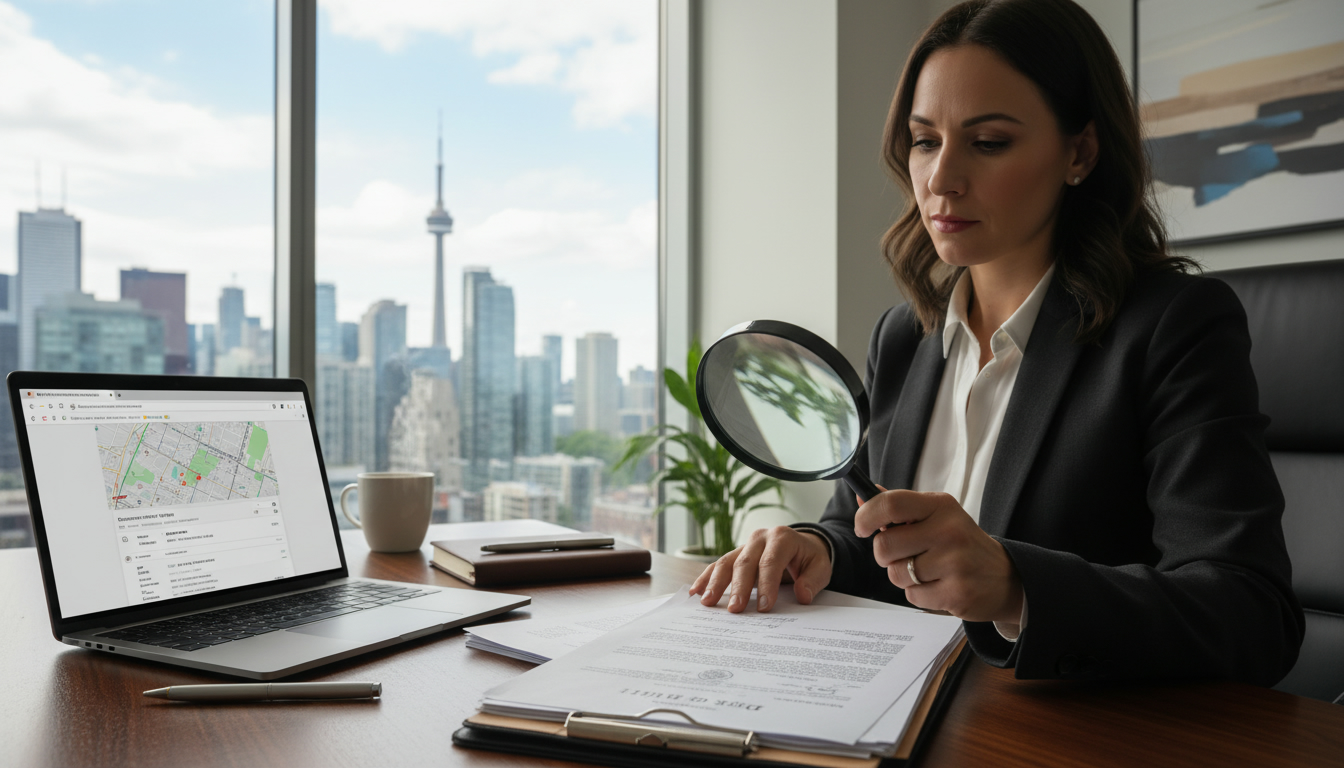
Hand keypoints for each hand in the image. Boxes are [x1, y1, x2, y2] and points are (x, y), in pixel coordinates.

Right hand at [688, 526, 832, 612]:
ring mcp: (744, 545)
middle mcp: (759, 538)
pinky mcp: (735, 554)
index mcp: (781, 538)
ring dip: (715, 583)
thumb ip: (812, 580)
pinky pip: (717, 565)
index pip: (771, 562)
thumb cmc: (809, 558)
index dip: (767, 585)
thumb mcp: (821, 567)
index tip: (764, 608)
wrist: (802, 544)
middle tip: (735, 610)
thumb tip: (802, 595)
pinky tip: (696, 592)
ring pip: (726, 562)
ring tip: (707, 602)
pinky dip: (706, 578)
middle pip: (745, 562)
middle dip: (738, 587)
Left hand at [854, 488, 1022, 623]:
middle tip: (904, 554)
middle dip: (886, 555)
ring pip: (896, 574)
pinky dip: (918, 594)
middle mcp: (949, 531)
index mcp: (941, 506)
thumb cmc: (962, 544)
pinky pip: (912, 596)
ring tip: (927, 571)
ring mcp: (955, 563)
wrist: (1005, 577)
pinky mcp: (957, 593)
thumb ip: (900, 509)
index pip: (891, 504)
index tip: (862, 528)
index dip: (866, 516)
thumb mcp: (937, 516)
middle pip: (884, 545)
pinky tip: (938, 585)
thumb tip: (863, 497)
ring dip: (903, 576)